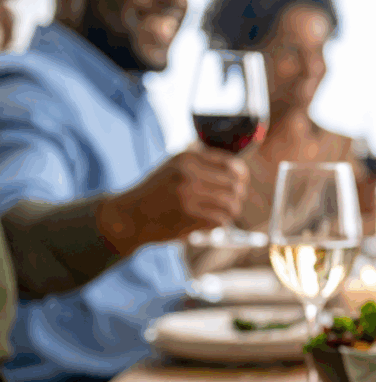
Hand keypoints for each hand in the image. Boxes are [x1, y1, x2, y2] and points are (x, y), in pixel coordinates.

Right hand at [97, 149, 248, 252]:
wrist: (129, 215)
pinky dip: (221, 223)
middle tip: (232, 202)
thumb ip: (199, 162)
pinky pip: (220, 219)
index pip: (230, 163)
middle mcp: (187, 173)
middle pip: (234, 184)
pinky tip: (212, 223)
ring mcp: (187, 194)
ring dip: (232, 211)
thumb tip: (238, 168)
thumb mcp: (172, 166)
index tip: (240, 183)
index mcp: (187, 158)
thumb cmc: (156, 192)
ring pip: (231, 203)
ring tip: (224, 214)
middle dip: (238, 195)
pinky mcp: (187, 215)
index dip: (241, 175)